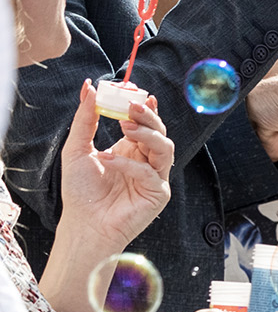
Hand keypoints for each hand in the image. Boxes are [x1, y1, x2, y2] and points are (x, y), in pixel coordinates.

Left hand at [57, 78, 173, 256]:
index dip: (146, 109)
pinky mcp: (158, 194)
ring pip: (166, 148)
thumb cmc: (81, 191)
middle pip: (160, 133)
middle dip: (149, 117)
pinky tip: (107, 160)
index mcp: (132, 151)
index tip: (138, 93)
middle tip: (132, 104)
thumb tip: (88, 88)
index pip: (146, 125)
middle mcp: (147, 162)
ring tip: (125, 127)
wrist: (83, 224)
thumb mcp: (77, 149)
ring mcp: (155, 178)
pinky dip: (129, 164)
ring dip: (147, 135)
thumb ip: (85, 119)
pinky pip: (150, 173)